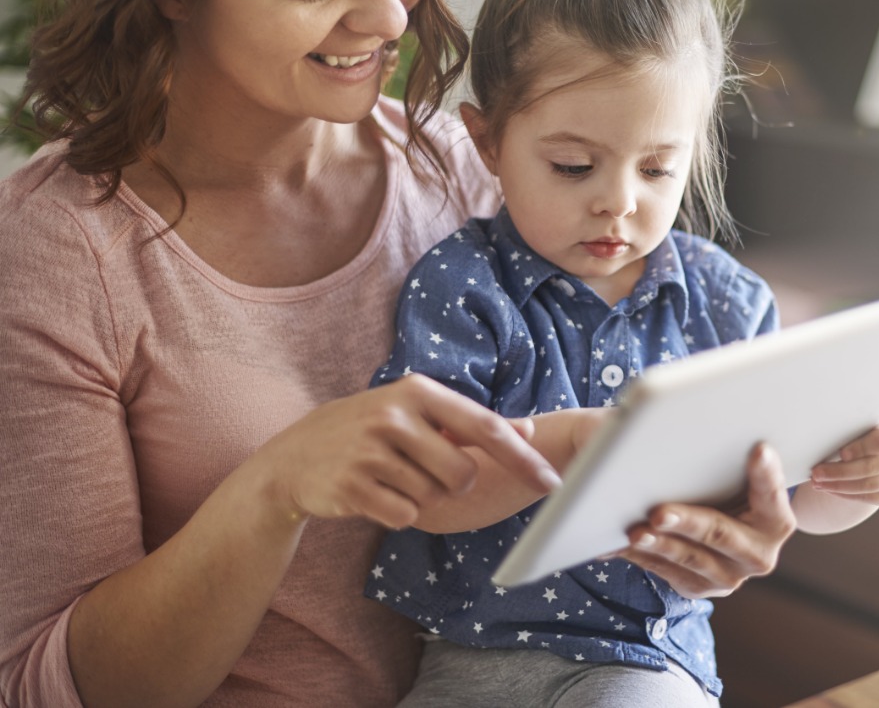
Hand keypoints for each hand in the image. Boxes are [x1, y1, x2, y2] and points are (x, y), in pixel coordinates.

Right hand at [252, 374, 560, 529]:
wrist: (295, 456)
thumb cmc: (372, 431)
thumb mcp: (418, 413)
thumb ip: (472, 423)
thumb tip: (530, 429)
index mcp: (418, 391)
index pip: (485, 427)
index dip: (522, 458)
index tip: (552, 483)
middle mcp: (394, 416)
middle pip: (463, 474)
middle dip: (454, 483)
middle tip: (425, 471)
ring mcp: (369, 451)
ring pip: (433, 496)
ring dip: (422, 496)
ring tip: (393, 476)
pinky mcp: (351, 487)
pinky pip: (404, 516)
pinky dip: (399, 513)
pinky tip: (377, 494)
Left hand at [616, 442, 796, 598]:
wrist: (722, 532)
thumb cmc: (726, 489)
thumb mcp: (738, 479)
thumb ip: (733, 463)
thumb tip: (721, 429)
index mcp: (776, 521)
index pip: (772, 493)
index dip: (766, 473)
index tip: (759, 449)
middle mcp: (758, 555)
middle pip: (720, 533)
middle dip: (688, 522)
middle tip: (659, 513)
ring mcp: (730, 576)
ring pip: (690, 559)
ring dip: (659, 545)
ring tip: (635, 533)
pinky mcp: (700, 588)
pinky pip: (667, 573)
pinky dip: (642, 557)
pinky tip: (620, 545)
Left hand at [808, 416, 878, 505]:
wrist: (874, 449)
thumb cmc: (859, 432)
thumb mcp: (857, 425)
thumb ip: (848, 429)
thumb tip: (820, 436)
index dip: (861, 448)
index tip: (841, 453)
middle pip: (870, 467)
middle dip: (840, 471)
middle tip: (816, 472)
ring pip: (866, 485)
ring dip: (838, 485)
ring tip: (817, 482)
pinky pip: (866, 497)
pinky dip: (844, 494)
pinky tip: (828, 488)